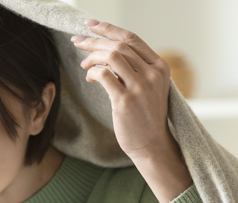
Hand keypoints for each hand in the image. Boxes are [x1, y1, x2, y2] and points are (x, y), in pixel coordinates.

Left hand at [71, 19, 171, 159]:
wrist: (152, 144)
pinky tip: (90, 78)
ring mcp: (140, 87)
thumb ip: (136, 68)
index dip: (109, 28)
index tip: (91, 24)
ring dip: (92, 57)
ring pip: (111, 57)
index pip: (132, 38)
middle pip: (119, 46)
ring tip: (84, 64)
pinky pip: (103, 75)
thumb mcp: (149, 87)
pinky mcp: (125, 100)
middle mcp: (152, 74)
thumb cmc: (146, 116)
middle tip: (78, 42)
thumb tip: (108, 50)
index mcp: (160, 67)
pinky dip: (93, 73)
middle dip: (94, 41)